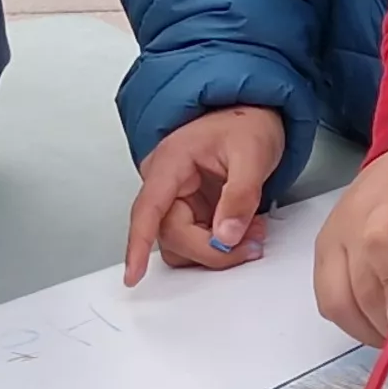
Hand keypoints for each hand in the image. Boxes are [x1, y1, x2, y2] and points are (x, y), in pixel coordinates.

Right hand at [126, 105, 284, 282]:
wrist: (255, 113)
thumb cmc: (246, 122)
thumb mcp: (253, 153)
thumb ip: (241, 196)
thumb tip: (227, 235)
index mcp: (171, 162)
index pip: (148, 209)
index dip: (138, 244)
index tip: (132, 275)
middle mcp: (167, 183)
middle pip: (170, 235)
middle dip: (210, 249)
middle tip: (249, 244)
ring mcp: (179, 200)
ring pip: (182, 244)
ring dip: (215, 251)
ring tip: (251, 233)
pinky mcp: (192, 211)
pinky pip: (196, 242)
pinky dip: (220, 246)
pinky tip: (242, 230)